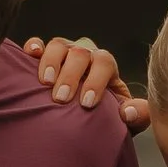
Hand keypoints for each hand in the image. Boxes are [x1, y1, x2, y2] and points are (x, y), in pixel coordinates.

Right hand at [20, 33, 147, 128]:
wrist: (84, 119)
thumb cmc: (104, 117)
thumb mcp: (126, 121)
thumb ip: (137, 116)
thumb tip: (127, 112)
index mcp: (106, 67)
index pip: (105, 63)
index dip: (96, 80)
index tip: (87, 103)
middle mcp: (86, 55)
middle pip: (80, 53)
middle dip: (71, 75)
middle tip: (61, 98)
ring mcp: (65, 53)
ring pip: (59, 45)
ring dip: (51, 62)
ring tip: (45, 83)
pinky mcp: (44, 56)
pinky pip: (38, 45)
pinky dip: (33, 47)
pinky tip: (30, 55)